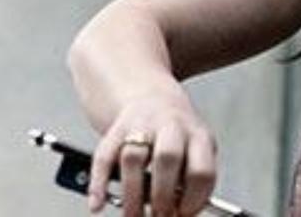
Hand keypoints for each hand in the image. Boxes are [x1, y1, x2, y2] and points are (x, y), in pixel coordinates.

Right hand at [88, 94, 217, 216]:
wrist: (152, 96)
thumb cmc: (177, 135)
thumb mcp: (197, 151)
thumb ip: (192, 179)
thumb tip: (182, 212)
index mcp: (198, 135)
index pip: (201, 170)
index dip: (193, 199)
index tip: (184, 214)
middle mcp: (171, 126)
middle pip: (168, 158)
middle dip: (163, 195)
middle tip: (160, 216)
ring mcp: (141, 125)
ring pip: (133, 158)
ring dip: (132, 195)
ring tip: (134, 216)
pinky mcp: (116, 129)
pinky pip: (103, 156)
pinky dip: (98, 183)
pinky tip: (99, 203)